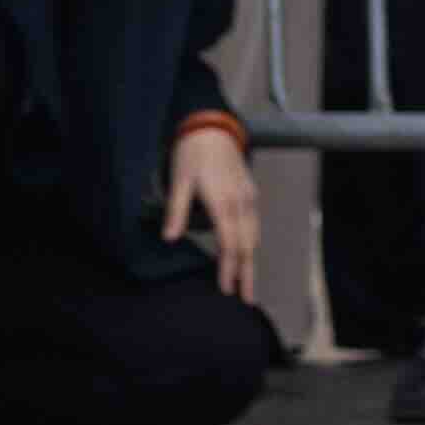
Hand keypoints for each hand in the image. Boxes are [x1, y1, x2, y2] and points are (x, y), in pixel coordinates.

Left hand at [164, 118, 260, 297]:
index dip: (228, 268)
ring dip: (252, 261)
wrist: (212, 126)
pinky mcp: (250, 192)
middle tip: (246, 298)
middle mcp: (240, 202)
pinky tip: (248, 253)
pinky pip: (255, 224)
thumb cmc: (192, 152)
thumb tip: (169, 238)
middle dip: (246, 273)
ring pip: (254, 236)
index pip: (229, 244)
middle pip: (247, 246)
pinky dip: (253, 243)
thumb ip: (176, 210)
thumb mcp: (178, 179)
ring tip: (248, 283)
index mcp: (222, 202)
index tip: (226, 289)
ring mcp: (248, 197)